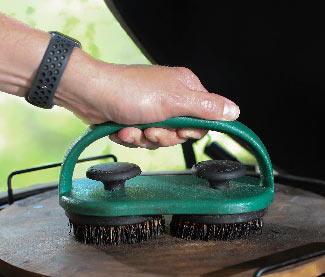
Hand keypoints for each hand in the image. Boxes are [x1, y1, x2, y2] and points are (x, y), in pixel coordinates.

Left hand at [56, 52, 239, 148]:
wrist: (89, 95)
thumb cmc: (128, 92)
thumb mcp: (174, 102)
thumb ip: (206, 109)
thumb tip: (235, 111)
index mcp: (185, 88)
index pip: (203, 120)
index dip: (190, 132)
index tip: (178, 130)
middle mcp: (170, 97)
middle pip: (181, 134)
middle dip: (163, 137)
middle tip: (152, 128)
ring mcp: (152, 109)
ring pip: (160, 139)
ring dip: (144, 138)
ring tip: (133, 127)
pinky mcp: (135, 119)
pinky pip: (142, 140)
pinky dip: (131, 137)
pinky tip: (122, 128)